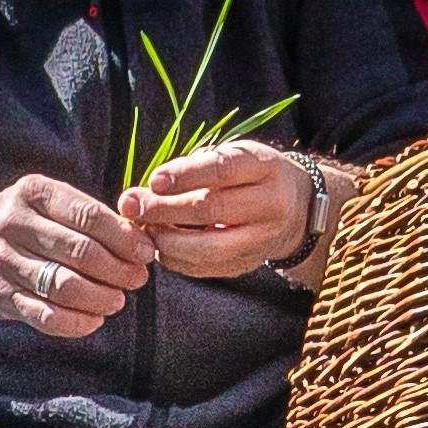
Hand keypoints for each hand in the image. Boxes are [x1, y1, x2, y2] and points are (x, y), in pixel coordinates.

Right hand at [0, 173, 154, 336]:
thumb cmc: (18, 225)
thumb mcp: (42, 202)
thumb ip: (84, 214)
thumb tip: (139, 237)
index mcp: (33, 192)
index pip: (89, 215)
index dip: (124, 237)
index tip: (146, 252)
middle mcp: (14, 224)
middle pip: (81, 251)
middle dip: (118, 270)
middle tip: (137, 280)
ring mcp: (4, 262)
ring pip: (65, 286)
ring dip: (100, 298)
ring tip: (116, 301)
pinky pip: (45, 316)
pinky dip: (76, 323)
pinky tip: (93, 320)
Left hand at [122, 137, 309, 280]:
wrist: (296, 209)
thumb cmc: (250, 176)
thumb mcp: (231, 159)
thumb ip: (190, 172)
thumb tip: (139, 195)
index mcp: (264, 168)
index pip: (222, 170)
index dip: (185, 175)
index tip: (154, 180)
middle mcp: (269, 204)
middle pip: (212, 209)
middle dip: (165, 209)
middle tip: (132, 205)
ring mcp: (261, 239)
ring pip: (208, 247)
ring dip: (167, 239)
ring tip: (144, 228)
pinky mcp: (248, 264)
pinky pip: (206, 268)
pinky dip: (176, 258)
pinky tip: (160, 245)